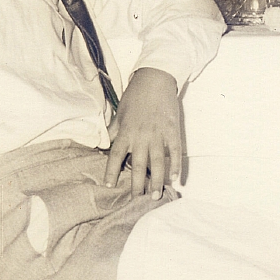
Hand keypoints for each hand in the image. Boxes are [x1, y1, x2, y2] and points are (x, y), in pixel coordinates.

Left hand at [104, 67, 181, 196]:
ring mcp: (158, 135)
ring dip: (157, 180)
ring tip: (157, 195)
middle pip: (138, 166)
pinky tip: (175, 177)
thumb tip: (104, 143)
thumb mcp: (119, 112)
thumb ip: (113, 130)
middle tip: (138, 200)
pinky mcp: (173, 131)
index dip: (111, 172)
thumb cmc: (135, 95)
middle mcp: (141, 137)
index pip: (115, 157)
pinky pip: (175, 152)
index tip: (109, 185)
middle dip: (138, 185)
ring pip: (157, 163)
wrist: (155, 79)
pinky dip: (176, 165)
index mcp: (126, 132)